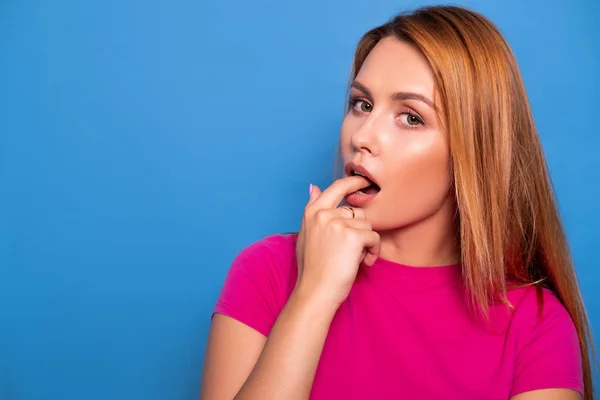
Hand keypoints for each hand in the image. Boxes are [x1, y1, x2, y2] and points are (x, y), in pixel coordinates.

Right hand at [295, 177, 380, 307]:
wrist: (315, 291)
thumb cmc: (313, 268)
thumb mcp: (306, 234)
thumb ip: (312, 209)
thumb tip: (313, 186)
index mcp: (312, 212)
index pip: (336, 187)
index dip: (353, 182)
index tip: (365, 181)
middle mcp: (324, 214)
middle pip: (357, 212)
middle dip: (360, 231)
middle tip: (351, 251)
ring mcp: (338, 223)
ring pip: (367, 225)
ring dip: (367, 243)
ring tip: (354, 259)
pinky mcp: (352, 236)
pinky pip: (374, 237)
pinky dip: (373, 251)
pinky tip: (363, 263)